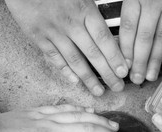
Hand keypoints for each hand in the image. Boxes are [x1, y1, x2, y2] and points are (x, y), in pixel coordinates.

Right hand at [5, 0, 127, 94]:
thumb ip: (94, 13)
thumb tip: (111, 32)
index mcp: (85, 10)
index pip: (104, 39)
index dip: (115, 57)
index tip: (123, 72)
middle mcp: (71, 23)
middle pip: (93, 53)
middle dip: (107, 74)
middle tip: (117, 88)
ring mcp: (53, 31)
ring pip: (74, 60)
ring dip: (88, 78)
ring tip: (98, 91)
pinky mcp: (38, 35)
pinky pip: (54, 57)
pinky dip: (65, 70)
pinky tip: (75, 81)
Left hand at [120, 0, 161, 83]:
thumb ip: (129, 3)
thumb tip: (121, 27)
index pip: (128, 28)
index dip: (125, 49)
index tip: (124, 66)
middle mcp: (154, 3)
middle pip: (144, 38)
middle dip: (140, 62)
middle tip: (136, 78)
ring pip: (161, 38)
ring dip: (155, 60)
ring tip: (151, 76)